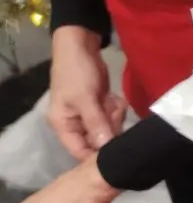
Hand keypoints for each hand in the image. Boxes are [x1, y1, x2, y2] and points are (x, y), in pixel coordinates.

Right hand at [47, 27, 125, 160]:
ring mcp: (89, 116)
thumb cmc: (76, 73)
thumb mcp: (85, 99)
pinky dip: (117, 108)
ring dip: (115, 116)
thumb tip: (105, 149)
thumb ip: (96, 124)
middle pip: (98, 141)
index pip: (79, 152)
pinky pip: (113, 116)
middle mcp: (75, 124)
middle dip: (110, 129)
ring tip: (112, 102)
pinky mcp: (100, 107)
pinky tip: (115, 98)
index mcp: (63, 126)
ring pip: (109, 129)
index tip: (118, 152)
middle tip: (113, 112)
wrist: (81, 47)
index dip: (97, 156)